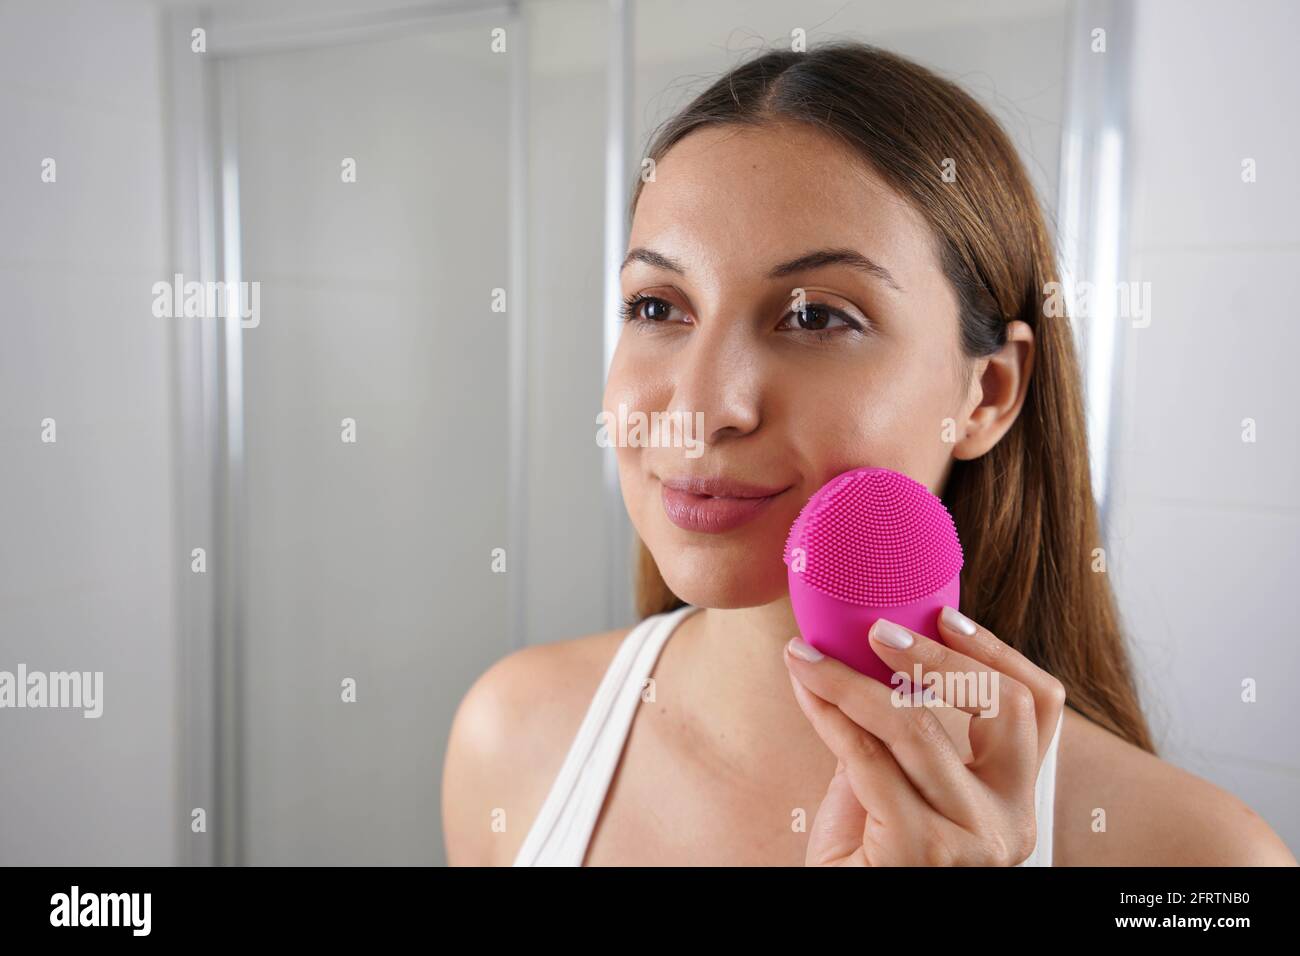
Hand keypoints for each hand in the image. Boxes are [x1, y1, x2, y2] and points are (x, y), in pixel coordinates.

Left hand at [783, 605, 1065, 865]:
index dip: (996, 651)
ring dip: (853, 679)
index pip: (1039, 707)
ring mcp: (970, 840)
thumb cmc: (867, 853)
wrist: (842, 914)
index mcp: (1016, 799)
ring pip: (918, 726)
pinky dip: (828, 712)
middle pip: (1001, 705)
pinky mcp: (918, 850)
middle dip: (937, 655)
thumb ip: (905, 732)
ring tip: (808, 655)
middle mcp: (1009, 822)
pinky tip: (804, 687)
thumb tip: (875, 650)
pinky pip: (865, 757)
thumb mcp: (901, 784)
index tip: (945, 615)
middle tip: (877, 629)